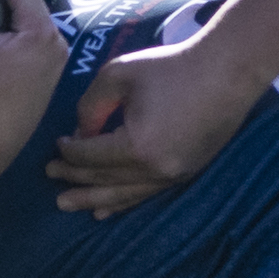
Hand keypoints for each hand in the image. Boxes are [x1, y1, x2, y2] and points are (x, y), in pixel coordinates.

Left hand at [46, 39, 261, 218]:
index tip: (56, 143)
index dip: (69, 151)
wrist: (228, 71)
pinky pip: (146, 194)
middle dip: (74, 180)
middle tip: (50, 177)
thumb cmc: (172, 67)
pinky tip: (107, 210)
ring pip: (124, 195)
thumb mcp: (119, 74)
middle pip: (104, 180)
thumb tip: (80, 133)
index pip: (90, 156)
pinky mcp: (186, 174)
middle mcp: (155, 170)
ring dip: (94, 200)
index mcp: (136, 147)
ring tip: (68, 206)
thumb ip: (91, 104)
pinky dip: (124, 202)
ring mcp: (173, 176)